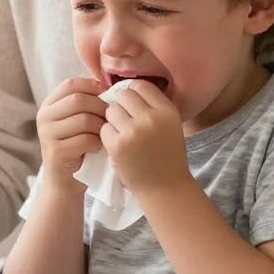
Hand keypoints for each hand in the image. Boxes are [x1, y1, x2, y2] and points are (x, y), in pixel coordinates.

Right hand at [36, 77, 106, 188]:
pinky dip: (97, 143)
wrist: (65, 182)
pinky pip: (85, 140)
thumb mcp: (77, 121)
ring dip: (100, 127)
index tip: (106, 94)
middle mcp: (44, 117)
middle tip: (110, 118)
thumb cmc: (77, 148)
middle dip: (100, 107)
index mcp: (49, 106)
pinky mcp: (56, 152)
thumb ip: (85, 103)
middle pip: (78, 100)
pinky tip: (97, 148)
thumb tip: (106, 83)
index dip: (91, 86)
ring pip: (83, 120)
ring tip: (104, 134)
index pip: (70, 84)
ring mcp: (48, 135)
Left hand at [101, 79, 189, 197]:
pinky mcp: (118, 146)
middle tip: (126, 121)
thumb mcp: (170, 125)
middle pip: (124, 95)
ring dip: (112, 120)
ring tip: (122, 133)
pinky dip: (107, 136)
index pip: (141, 85)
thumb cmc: (167, 155)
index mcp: (167, 111)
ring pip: (111, 110)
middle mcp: (151, 118)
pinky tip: (117, 145)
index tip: (134, 106)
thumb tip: (126, 88)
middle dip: (121, 106)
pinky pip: (104, 129)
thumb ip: (152, 106)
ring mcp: (134, 132)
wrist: (165, 188)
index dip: (134, 93)